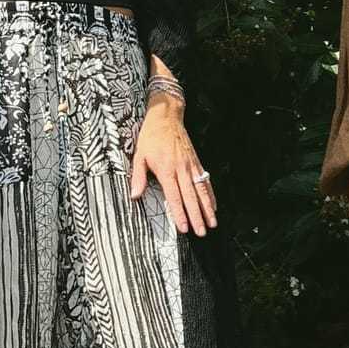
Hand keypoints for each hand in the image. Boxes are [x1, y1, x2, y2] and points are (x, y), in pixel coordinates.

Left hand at [130, 99, 216, 235]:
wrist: (166, 115)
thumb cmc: (151, 136)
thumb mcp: (139, 155)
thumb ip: (138, 177)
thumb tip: (134, 196)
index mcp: (166, 169)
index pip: (174, 196)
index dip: (180, 213)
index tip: (184, 228)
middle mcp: (181, 169)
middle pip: (191, 197)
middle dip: (197, 216)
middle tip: (202, 231)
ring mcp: (191, 165)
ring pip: (201, 190)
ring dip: (207, 208)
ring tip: (212, 223)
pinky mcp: (196, 162)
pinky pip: (205, 180)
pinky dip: (210, 194)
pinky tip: (214, 205)